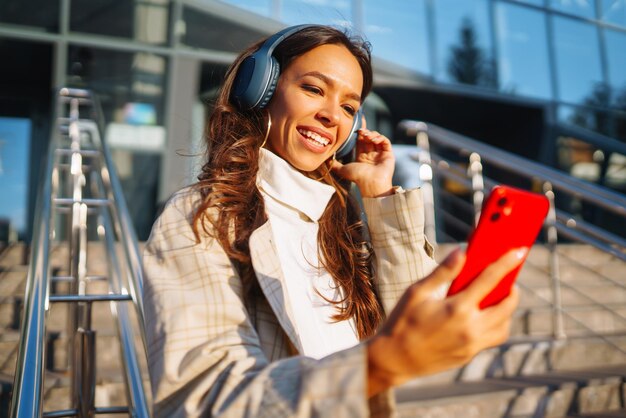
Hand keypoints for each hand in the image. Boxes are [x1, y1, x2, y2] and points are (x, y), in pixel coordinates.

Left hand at [331, 128, 394, 197]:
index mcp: (361, 157)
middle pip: (369, 138)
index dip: (359, 134)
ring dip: (372, 134)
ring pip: (377, 138)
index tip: (355, 130)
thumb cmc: (358, 178)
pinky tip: (374, 139)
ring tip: (367, 136)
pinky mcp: (388, 154)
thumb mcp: (342, 170)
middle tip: (361, 132)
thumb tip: (326, 160)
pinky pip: (386, 142)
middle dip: (365, 133)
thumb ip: (334, 164)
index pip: (361, 141)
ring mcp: (380, 154)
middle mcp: (371, 154)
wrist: (371, 184)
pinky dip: (380, 137)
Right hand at [366, 247, 524, 396]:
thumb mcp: (417, 292)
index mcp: (457, 307)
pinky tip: (483, 317)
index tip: (519, 252)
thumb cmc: (402, 321)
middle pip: (507, 306)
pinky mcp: (468, 355)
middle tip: (509, 282)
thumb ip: (443, 272)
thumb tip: (462, 252)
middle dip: (513, 291)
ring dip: (506, 312)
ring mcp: (471, 344)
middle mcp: (469, 328)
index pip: (490, 279)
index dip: (506, 262)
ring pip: (504, 327)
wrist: (394, 359)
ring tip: (497, 301)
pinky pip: (491, 339)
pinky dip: (495, 326)